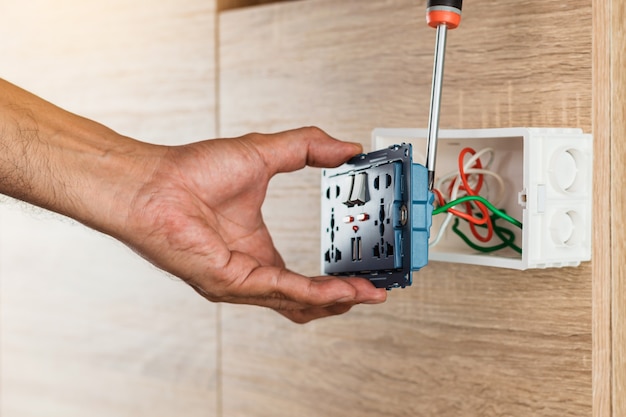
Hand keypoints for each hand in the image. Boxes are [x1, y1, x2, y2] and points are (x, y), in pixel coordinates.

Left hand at [119, 127, 386, 322]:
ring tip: (369, 292)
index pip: (307, 276)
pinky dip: (315, 291)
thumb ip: (308, 149)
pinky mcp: (231, 282)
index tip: (368, 267)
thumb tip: (346, 148)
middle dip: (346, 297)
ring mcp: (242, 281)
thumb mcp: (264, 154)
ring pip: (300, 304)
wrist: (151, 181)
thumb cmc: (190, 172)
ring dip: (338, 300)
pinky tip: (341, 286)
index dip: (340, 277)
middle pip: (308, 299)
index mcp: (258, 249)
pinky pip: (281, 291)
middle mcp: (252, 271)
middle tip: (377, 288)